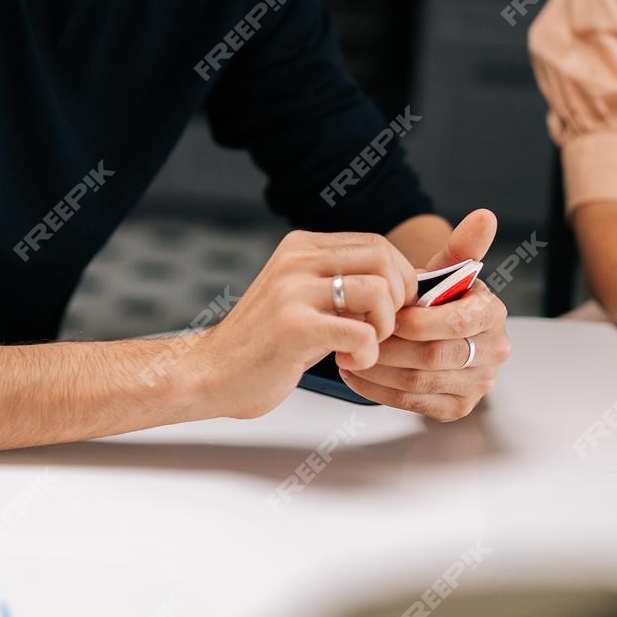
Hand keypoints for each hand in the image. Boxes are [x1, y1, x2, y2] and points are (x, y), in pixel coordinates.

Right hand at [197, 231, 417, 418]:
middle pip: (383, 258)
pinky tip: (347, 361)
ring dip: (385, 327)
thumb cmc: (265, 343)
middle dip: (399, 298)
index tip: (396, 308)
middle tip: (382, 329)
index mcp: (301, 247)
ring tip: (362, 345)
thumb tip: (404, 285)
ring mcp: (293, 291)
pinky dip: (367, 354)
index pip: (375, 243)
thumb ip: (344, 286)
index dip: (400, 277)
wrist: (211, 373)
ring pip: (378, 291)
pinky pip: (362, 333)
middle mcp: (297, 260)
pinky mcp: (295, 327)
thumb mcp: (304, 299)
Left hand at [339, 210, 508, 421]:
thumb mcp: (446, 271)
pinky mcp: (456, 408)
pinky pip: (413, 403)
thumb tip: (485, 215)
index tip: (386, 313)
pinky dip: (378, 390)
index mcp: (493, 315)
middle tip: (357, 334)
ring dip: (377, 368)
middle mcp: (494, 353)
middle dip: (390, 345)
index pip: (457, 322)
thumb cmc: (435, 299)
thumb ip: (462, 246)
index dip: (417, 321)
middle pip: (435, 356)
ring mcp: (477, 385)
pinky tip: (355, 373)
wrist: (431, 331)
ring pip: (419, 381)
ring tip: (346, 351)